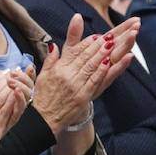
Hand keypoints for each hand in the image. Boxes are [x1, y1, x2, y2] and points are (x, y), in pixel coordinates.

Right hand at [32, 15, 138, 133]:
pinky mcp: (82, 97)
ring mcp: (75, 86)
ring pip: (91, 66)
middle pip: (85, 57)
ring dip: (102, 54)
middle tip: (109, 36)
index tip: (97, 36)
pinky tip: (109, 63)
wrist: (43, 119)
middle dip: (98, 45)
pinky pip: (94, 81)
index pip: (75, 51)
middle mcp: (67, 75)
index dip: (87, 43)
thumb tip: (54, 45)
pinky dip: (102, 71)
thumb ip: (50, 59)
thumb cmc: (43, 97)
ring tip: (112, 44)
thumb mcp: (43, 75)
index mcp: (58, 68)